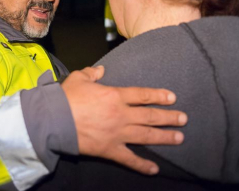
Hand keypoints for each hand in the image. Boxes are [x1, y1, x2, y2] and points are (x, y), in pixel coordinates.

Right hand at [62, 66, 186, 174]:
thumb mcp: (78, 78)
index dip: (159, 96)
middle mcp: (121, 115)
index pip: (143, 95)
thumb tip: (100, 70)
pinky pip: (130, 159)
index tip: (172, 98)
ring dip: (164, 137)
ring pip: (146, 136)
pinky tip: (155, 169)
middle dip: (169, 117)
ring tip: (179, 138)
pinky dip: (143, 165)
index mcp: (114, 96)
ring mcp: (117, 133)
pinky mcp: (110, 149)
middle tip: (183, 119)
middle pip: (150, 116)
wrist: (54, 120)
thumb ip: (91, 73)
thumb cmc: (66, 98)